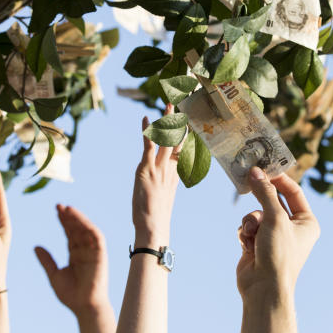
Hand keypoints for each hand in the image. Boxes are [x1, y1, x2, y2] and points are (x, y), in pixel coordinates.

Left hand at [35, 205, 111, 318]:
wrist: (84, 307)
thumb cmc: (71, 295)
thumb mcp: (54, 275)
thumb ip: (47, 260)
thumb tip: (36, 246)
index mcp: (75, 255)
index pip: (69, 234)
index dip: (64, 222)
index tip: (56, 210)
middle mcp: (85, 251)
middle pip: (77, 229)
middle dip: (69, 217)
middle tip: (58, 205)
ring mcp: (93, 252)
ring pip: (86, 229)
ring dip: (78, 218)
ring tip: (67, 208)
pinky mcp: (101, 254)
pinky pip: (95, 236)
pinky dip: (87, 225)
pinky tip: (77, 218)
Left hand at [134, 104, 180, 244]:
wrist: (154, 227)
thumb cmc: (156, 217)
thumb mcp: (164, 198)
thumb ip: (165, 185)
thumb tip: (164, 182)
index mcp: (174, 175)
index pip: (181, 150)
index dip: (184, 135)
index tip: (188, 122)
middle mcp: (169, 169)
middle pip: (177, 141)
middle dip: (179, 123)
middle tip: (181, 107)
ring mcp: (159, 168)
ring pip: (165, 140)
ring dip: (166, 121)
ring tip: (168, 105)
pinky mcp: (146, 170)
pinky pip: (148, 146)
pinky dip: (146, 132)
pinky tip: (145, 119)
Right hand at [236, 168, 319, 300]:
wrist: (263, 289)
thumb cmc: (278, 254)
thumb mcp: (275, 218)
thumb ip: (265, 192)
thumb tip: (255, 171)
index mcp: (307, 222)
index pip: (293, 192)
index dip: (279, 179)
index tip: (264, 167)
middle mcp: (292, 228)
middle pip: (272, 201)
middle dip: (260, 199)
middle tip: (248, 178)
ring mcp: (274, 237)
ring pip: (256, 214)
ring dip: (251, 221)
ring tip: (251, 234)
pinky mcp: (257, 245)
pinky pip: (247, 227)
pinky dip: (245, 233)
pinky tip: (246, 245)